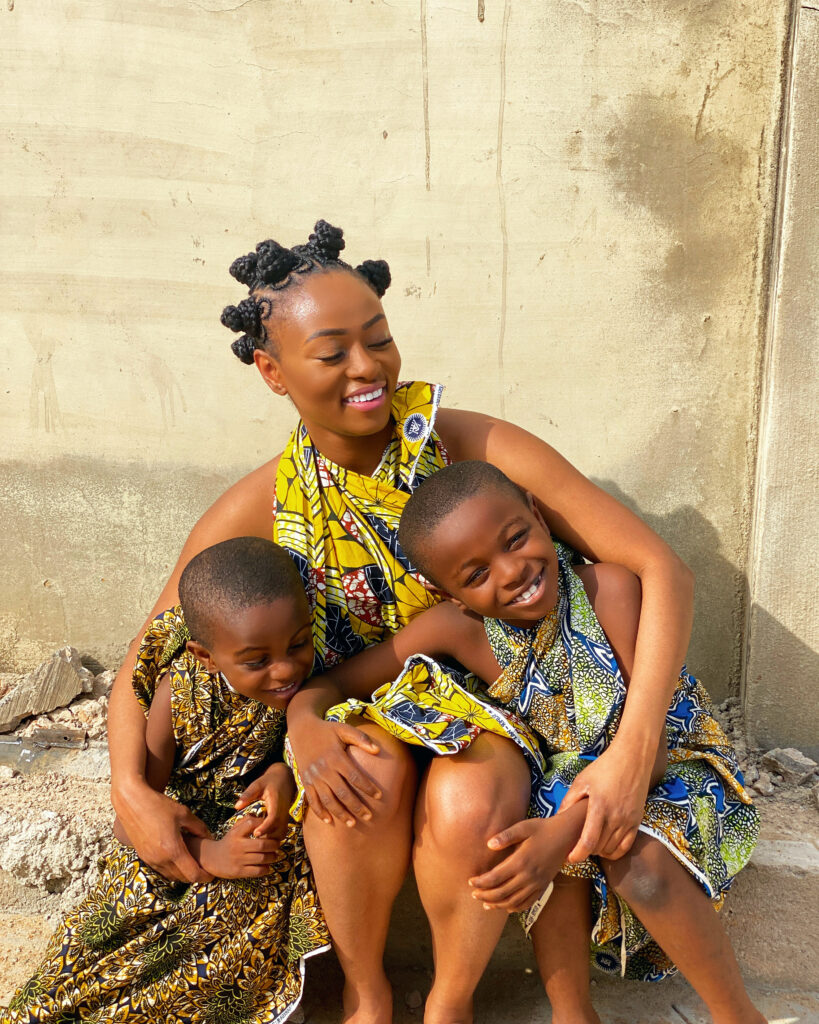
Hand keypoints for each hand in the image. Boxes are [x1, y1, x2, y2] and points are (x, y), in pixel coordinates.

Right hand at [112, 780, 212, 882]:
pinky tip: (177, 857)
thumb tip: (210, 838)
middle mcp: (160, 859)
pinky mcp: (143, 856)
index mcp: (172, 850)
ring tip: (192, 863)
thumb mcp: (184, 813)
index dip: (204, 877)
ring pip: (170, 876)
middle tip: (205, 868)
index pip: (192, 874)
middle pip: (182, 878)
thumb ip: (199, 827)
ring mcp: (150, 859)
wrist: (131, 802)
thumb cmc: (158, 805)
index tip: (212, 874)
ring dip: (182, 874)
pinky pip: (161, 869)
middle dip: (195, 876)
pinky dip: (171, 869)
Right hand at [195, 816, 280, 878]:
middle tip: (277, 844)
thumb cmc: (229, 842)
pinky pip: (257, 871)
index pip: (252, 824)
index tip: (271, 828)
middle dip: (274, 844)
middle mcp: (237, 846)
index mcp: (236, 833)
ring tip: (274, 855)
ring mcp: (238, 860)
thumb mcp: (234, 830)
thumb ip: (246, 821)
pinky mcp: (239, 872)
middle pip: (261, 844)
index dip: (264, 824)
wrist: (211, 859)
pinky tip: (267, 866)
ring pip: (262, 858)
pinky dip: (266, 869)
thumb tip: (263, 817)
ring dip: (272, 857)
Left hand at [234, 763, 294, 841]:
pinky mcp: (285, 820)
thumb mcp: (257, 784)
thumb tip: (236, 806)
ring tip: (257, 841)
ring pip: (281, 833)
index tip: (255, 833)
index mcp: (276, 802)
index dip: (265, 827)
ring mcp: (285, 816)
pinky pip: (281, 833)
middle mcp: (283, 811)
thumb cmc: (269, 782)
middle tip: (253, 841)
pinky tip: (262, 838)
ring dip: (271, 839)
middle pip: (278, 830)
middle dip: (267, 837)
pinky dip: (273, 837)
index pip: (273, 818)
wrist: (285, 779)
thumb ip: (247, 795)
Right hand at [289, 718, 381, 825]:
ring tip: (353, 824)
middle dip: (357, 806)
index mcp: (336, 757)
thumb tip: (378, 750)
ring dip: (341, 813)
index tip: (379, 796)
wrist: (302, 729)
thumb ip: (361, 739)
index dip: (368, 788)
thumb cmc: (327, 730)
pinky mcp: (306, 781)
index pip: (355, 777)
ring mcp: (314, 777)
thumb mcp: (344, 729)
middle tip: (369, 817)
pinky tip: (329, 821)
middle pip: (343, 793)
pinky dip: (320, 812)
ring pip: (328, 800)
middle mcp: (324, 770)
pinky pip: (313, 800)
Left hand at [468, 818, 568, 912]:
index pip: (496, 877)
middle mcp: (529, 876)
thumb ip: (506, 836)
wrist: (567, 836)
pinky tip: (506, 907)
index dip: (481, 882)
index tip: (470, 882)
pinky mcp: (543, 887)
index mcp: (521, 861)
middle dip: (485, 896)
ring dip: (497, 905)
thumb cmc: (542, 828)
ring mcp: (537, 884)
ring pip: (514, 902)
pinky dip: (515, 907)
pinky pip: (528, 903)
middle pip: (502, 893)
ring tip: (485, 903)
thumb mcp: (524, 827)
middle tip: (473, 895)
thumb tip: (489, 845)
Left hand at [561, 741, 651, 861]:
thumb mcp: (582, 781)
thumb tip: (558, 819)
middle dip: (585, 851)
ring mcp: (628, 821)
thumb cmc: (604, 768)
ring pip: (611, 849)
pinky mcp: (637, 822)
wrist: (632, 759)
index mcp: (599, 807)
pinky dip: (614, 852)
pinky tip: (604, 847)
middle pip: (599, 848)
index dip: (577, 854)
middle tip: (575, 847)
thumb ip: (569, 801)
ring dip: (598, 851)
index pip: (588, 841)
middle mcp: (616, 817)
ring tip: (588, 845)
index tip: (569, 858)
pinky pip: (625, 846)